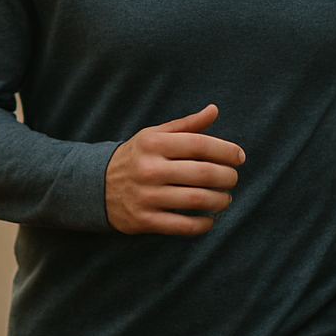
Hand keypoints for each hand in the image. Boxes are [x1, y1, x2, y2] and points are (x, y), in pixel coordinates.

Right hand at [105, 104, 243, 235]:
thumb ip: (186, 125)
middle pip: (203, 173)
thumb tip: (214, 110)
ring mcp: (146, 196)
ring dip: (220, 200)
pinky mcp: (144, 220)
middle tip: (233, 179)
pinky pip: (183, 225)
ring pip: (197, 200)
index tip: (239, 157)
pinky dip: (204, 223)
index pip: (199, 144)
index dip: (226, 150)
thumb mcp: (154, 135)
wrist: (96, 185)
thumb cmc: (136, 157)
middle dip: (227, 177)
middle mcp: (149, 168)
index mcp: (153, 143)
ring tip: (225, 198)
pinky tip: (210, 218)